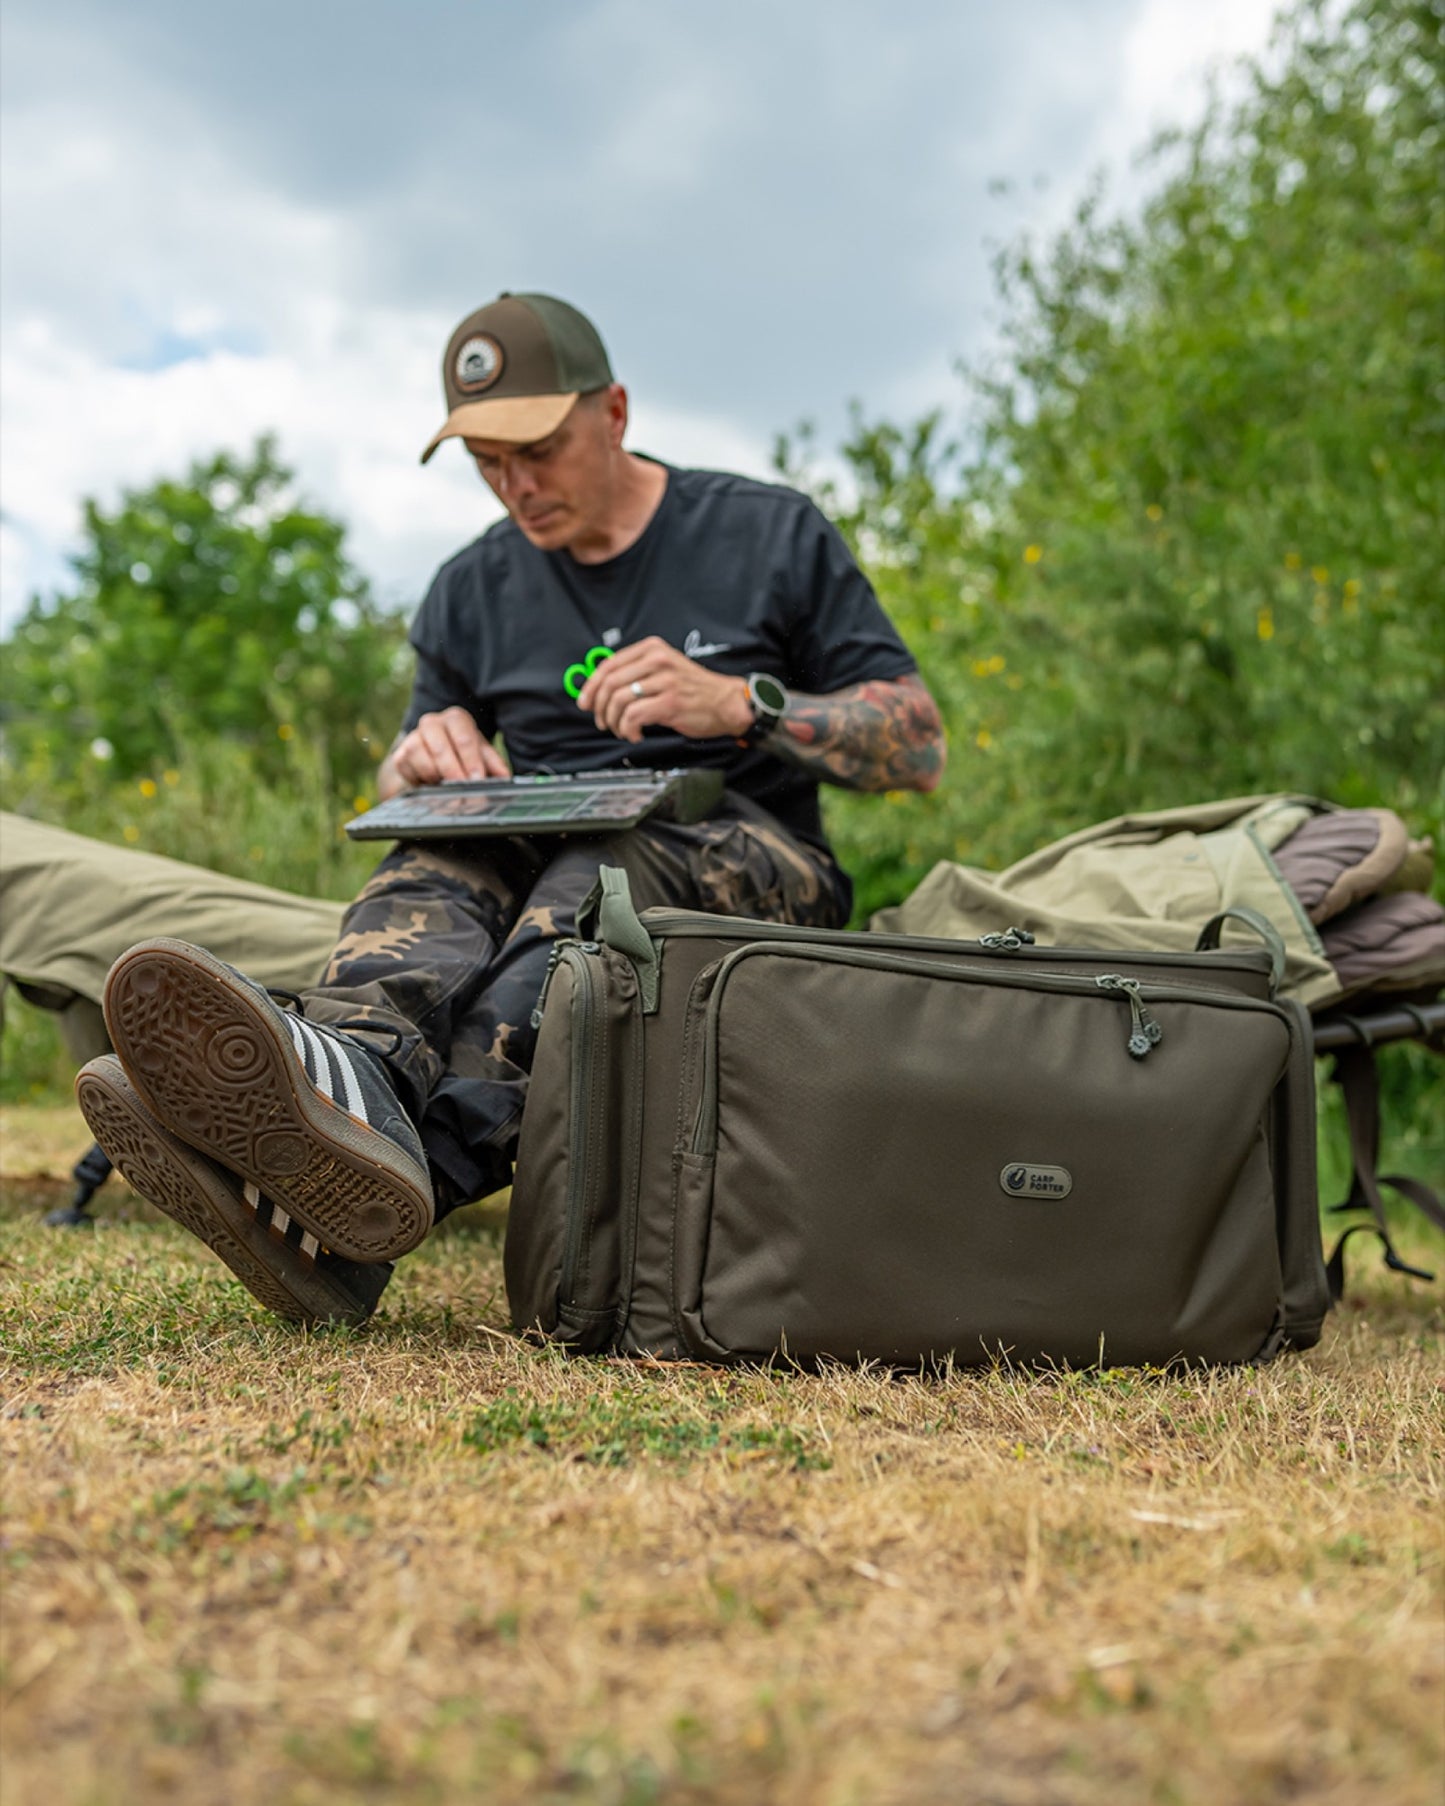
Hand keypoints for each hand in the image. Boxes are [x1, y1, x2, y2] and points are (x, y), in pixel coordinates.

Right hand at [381, 708, 509, 795]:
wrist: (433, 757)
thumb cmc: (462, 754)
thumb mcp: (481, 756)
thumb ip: (494, 765)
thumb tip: (504, 777)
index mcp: (456, 719)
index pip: (464, 738)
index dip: (471, 760)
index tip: (477, 779)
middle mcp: (432, 723)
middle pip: (440, 747)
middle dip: (453, 771)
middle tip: (462, 788)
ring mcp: (413, 737)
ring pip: (419, 756)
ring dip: (434, 775)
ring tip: (446, 786)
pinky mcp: (399, 755)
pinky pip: (406, 768)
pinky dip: (419, 779)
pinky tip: (430, 784)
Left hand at [575, 636, 753, 743]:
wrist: (726, 702)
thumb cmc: (694, 690)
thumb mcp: (664, 669)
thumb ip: (636, 673)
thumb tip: (601, 689)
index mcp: (652, 649)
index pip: (609, 665)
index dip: (591, 686)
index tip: (585, 702)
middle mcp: (657, 661)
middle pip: (610, 683)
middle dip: (599, 707)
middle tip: (602, 721)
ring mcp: (664, 681)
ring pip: (619, 701)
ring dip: (614, 721)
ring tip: (621, 730)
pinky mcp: (670, 702)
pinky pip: (633, 717)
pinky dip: (628, 729)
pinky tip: (635, 734)